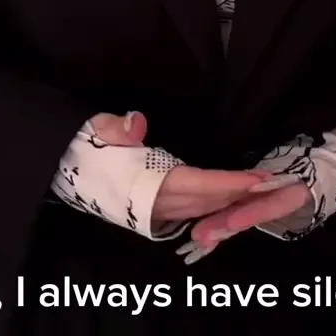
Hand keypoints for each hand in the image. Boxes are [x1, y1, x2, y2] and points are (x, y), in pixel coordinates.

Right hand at [84, 111, 283, 229]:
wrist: (59, 167)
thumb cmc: (80, 145)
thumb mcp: (94, 129)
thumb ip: (115, 127)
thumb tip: (136, 123)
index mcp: (144, 183)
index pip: (195, 184)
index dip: (228, 183)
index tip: (259, 180)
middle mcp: (153, 203)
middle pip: (206, 200)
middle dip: (241, 195)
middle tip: (276, 186)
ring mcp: (154, 211)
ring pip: (201, 208)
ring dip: (230, 201)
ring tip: (261, 192)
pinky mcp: (153, 212)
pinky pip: (192, 210)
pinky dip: (214, 205)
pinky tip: (229, 200)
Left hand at [177, 125, 335, 262]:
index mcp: (311, 184)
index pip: (282, 200)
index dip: (260, 209)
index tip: (235, 218)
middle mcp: (293, 193)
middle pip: (258, 211)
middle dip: (231, 223)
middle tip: (201, 236)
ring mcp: (281, 191)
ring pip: (249, 208)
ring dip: (223, 221)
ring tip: (197, 237)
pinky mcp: (271, 185)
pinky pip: (247, 199)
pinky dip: (227, 211)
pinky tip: (206, 224)